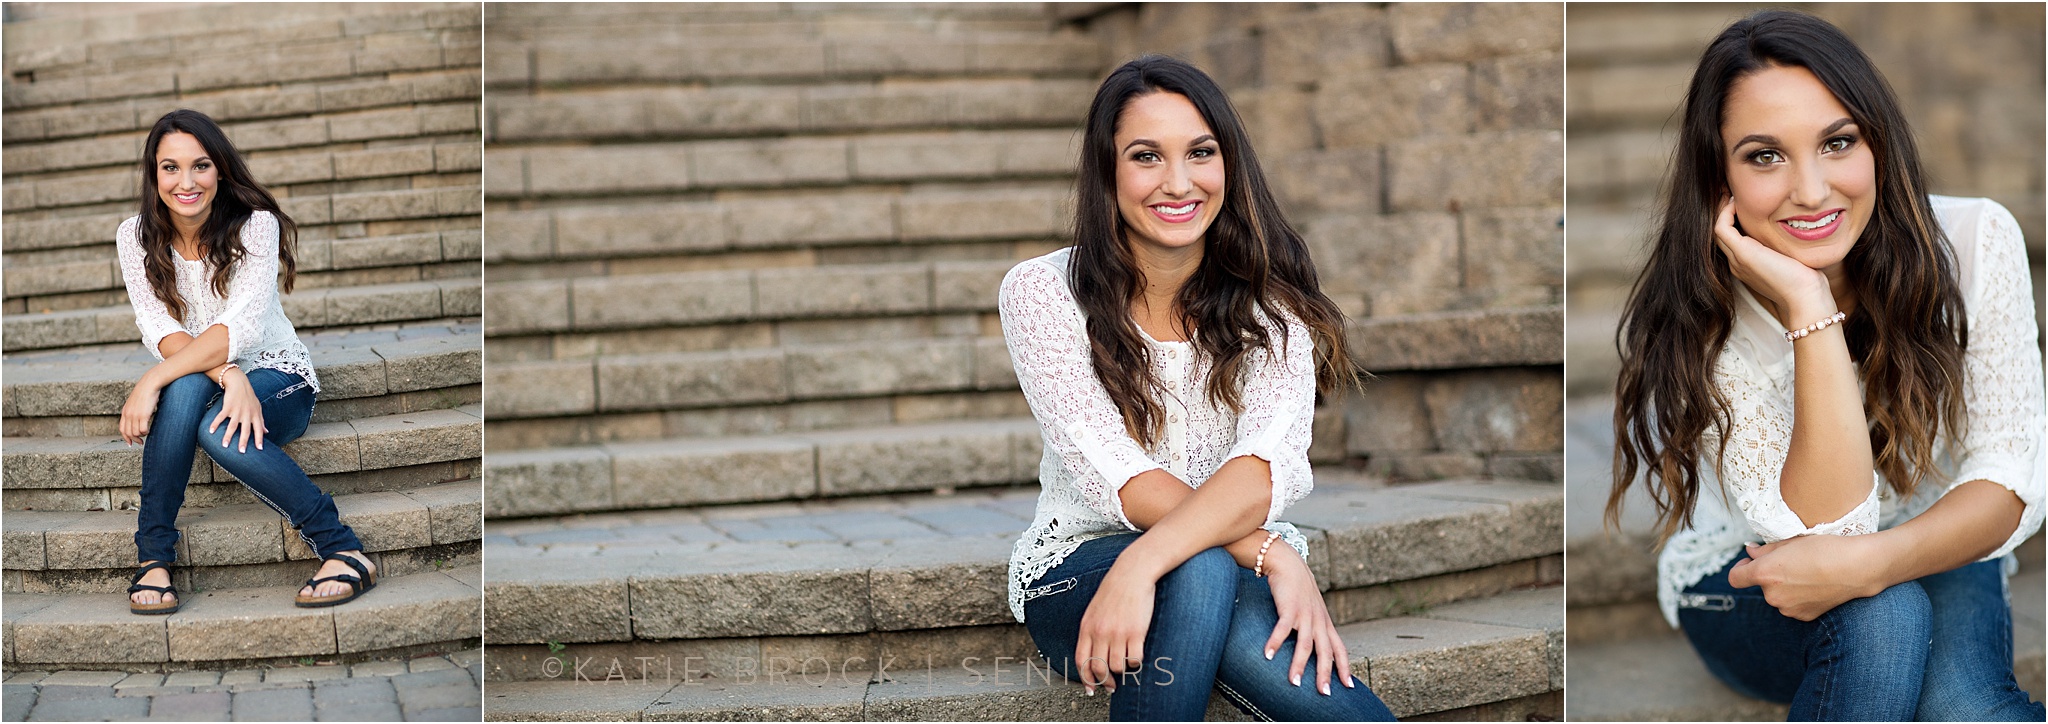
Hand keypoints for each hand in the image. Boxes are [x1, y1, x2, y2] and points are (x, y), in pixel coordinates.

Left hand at [120, 379, 164, 445]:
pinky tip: (148, 430)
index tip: (131, 443)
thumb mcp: (135, 402)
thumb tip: (137, 418)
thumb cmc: (145, 392)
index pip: (122, 429)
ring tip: (146, 433)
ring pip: (135, 432)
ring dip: (141, 435)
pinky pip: (143, 429)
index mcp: (125, 412)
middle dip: (134, 439)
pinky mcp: (143, 415)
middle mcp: (128, 415)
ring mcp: (135, 415)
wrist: (149, 384)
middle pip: (128, 433)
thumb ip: (133, 410)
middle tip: (140, 442)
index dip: (126, 437)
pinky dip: (145, 432)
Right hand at [208, 368, 267, 452]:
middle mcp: (247, 414)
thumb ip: (261, 421)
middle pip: (245, 430)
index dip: (259, 439)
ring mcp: (237, 411)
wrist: (240, 383)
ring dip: (228, 436)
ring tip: (225, 446)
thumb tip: (266, 432)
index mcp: (255, 415)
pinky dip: (215, 424)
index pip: (258, 429)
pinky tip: (211, 431)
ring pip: (232, 426)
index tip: (260, 449)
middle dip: (243, 441)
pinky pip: (221, 417)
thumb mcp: (258, 408)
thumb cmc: (249, 397)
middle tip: (241, 452)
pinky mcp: (228, 407)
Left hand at [1074, 566, 1154, 695]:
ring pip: (1117, 667)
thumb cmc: (1113, 592)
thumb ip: (1091, 632)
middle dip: (1105, 682)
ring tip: (1126, 663)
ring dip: (1122, 670)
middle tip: (1112, 686)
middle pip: (1099, 668)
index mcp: (1087, 628)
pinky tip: (1136, 654)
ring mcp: (1118, 633)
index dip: (1085, 679)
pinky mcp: (1136, 632)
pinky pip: (1134, 659)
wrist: (1131, 574)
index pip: (1081, 661)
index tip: (1091, 689)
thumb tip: (1092, 655)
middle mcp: (1100, 632)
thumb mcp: (1093, 611)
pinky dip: (1136, 662)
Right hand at [1261, 552, 1353, 694]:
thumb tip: (1311, 647)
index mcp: (1325, 623)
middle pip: (1325, 652)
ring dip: (1299, 665)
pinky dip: (1275, 643)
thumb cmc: (1299, 588)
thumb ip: (1314, 627)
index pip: (1340, 649)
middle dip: (1325, 674)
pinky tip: (1267, 655)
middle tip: (1324, 693)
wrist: (1289, 564)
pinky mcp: (1289, 608)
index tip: (1349, 686)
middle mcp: (1318, 621)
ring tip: (1295, 682)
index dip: (1345, 668)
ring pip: (1305, 645)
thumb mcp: (1312, 609)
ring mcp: (1305, 615)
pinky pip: (1283, 629)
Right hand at [1713, 196, 1833, 316]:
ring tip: (1730, 195)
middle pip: (1721, 234)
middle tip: (1730, 194)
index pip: (1733, 239)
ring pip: (1717, 230)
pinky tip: (1736, 203)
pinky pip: (1722, 228)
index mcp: (1747, 265)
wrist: (1804, 296)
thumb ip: (1784, 247)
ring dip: (1721, 210)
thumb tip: (1797, 229)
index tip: (1742, 203)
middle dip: (1723, 213)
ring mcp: (1737, 259)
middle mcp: (1737, 263)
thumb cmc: (1806, 281)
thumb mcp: (1792, 259)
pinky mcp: (1742, 253)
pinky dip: (1725, 213)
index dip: (1734, 220)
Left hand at [1727, 537, 1886, 620]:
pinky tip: (1816, 586)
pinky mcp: (1803, 616)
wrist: (1857, 568)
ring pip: (1777, 596)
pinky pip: (1792, 606)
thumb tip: (1749, 551)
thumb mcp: (1790, 542)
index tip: (1749, 562)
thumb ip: (1764, 550)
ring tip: (1808, 573)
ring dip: (1784, 587)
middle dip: (1769, 574)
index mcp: (1764, 574)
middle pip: (1761, 585)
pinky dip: (1798, 597)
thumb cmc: (1824, 549)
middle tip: (1792, 562)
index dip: (1740, 568)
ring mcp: (1788, 609)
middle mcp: (1772, 595)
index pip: (1735, 578)